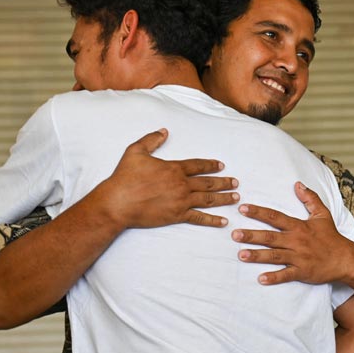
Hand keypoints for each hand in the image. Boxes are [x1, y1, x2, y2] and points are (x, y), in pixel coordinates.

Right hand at [96, 129, 238, 228]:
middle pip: (208, 182)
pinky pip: (199, 218)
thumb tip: (164, 131)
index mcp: (174, 168)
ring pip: (208, 199)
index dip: (211, 165)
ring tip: (236, 197)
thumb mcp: (135, 151)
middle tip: (235, 182)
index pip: (198, 165)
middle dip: (224, 182)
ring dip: (224, 198)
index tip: (221, 166)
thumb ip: (151, 140)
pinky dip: (213, 220)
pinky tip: (224, 221)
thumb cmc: (125, 177)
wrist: (118, 202)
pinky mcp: (177, 216)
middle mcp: (181, 184)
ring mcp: (181, 201)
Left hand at [232, 181, 353, 284]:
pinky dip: (274, 277)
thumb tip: (298, 184)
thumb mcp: (322, 214)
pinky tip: (261, 278)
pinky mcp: (302, 272)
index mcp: (299, 227)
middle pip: (271, 237)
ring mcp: (299, 257)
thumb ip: (309, 198)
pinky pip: (286, 275)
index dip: (259, 212)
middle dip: (252, 235)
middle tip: (234, 234)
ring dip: (257, 255)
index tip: (243, 209)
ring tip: (241, 255)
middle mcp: (297, 241)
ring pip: (275, 256)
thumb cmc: (332, 237)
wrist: (346, 259)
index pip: (275, 217)